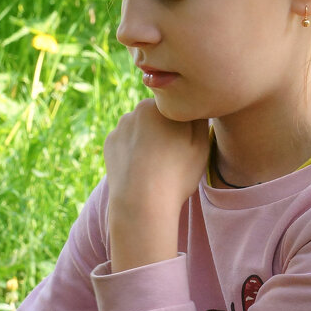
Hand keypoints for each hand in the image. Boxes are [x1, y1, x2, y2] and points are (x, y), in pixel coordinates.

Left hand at [103, 99, 209, 271]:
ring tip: (155, 164)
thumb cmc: (176, 174)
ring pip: (140, 129)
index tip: (186, 144)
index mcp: (158, 106)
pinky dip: (133, 150)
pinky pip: (127, 142)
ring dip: (148, 139)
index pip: (177, 107)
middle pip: (157, 116)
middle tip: (172, 155)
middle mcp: (136, 110)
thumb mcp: (201, 144)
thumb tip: (195, 107)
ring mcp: (120, 127)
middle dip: (164, 129)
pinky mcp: (109, 143)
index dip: (184, 126)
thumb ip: (199, 118)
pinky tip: (140, 167)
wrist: (141, 203)